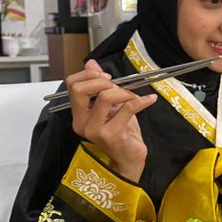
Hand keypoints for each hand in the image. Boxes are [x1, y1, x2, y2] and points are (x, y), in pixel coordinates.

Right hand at [66, 60, 156, 181]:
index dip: (89, 75)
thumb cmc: (121, 133)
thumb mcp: (110, 105)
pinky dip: (141, 101)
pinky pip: (127, 108)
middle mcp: (81, 123)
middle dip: (102, 81)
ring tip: (134, 98)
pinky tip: (149, 100)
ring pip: (105, 97)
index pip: (72, 85)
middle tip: (118, 86)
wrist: (129, 159)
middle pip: (81, 89)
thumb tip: (91, 63)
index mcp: (78, 114)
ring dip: (124, 92)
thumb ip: (100, 86)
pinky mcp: (111, 134)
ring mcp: (94, 130)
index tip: (107, 76)